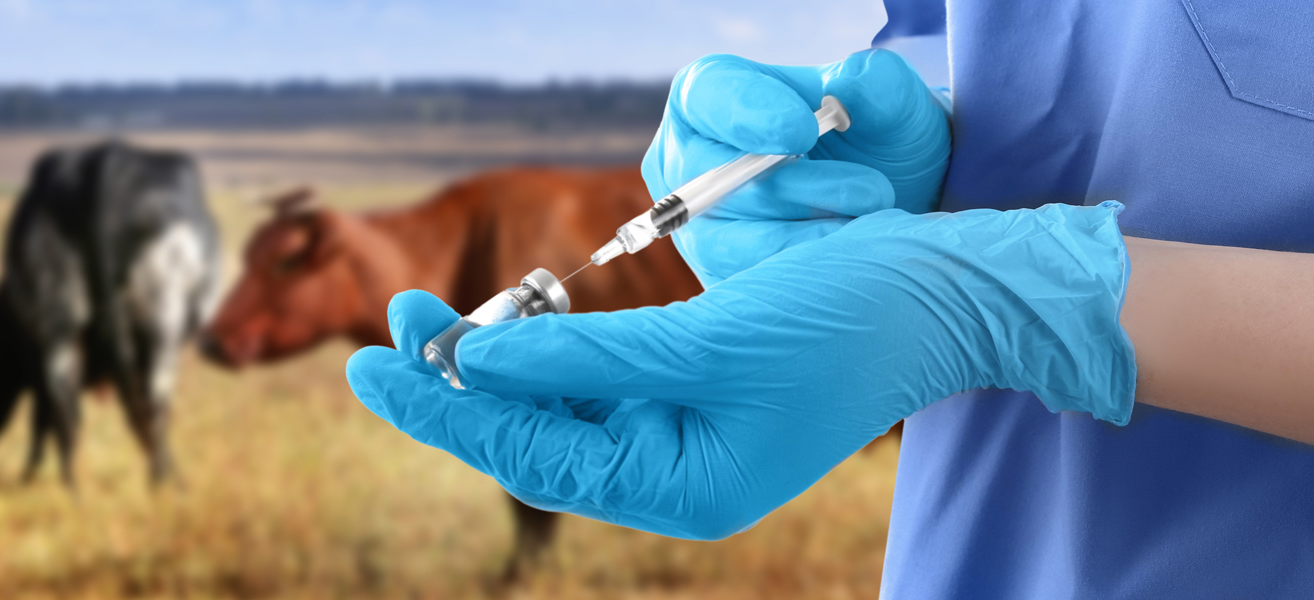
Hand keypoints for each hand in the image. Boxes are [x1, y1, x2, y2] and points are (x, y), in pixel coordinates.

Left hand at [347, 203, 1135, 539]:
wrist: (944, 293)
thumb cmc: (844, 323)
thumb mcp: (704, 341)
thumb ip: (583, 357)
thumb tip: (474, 359)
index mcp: (684, 491)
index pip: (535, 457)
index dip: (448, 411)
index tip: (375, 365)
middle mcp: (677, 474)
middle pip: (540, 437)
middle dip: (465, 383)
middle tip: (398, 322)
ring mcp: (686, 434)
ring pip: (566, 407)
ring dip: (507, 360)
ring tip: (441, 313)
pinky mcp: (696, 390)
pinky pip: (605, 379)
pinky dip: (559, 349)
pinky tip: (520, 318)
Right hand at [643, 49, 949, 285]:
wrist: (888, 200)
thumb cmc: (876, 136)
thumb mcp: (891, 100)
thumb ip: (878, 83)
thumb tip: (850, 86)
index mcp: (712, 95)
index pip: (709, 98)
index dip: (749, 115)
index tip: (804, 131)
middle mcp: (689, 163)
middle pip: (713, 179)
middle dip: (795, 189)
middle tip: (871, 189)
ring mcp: (697, 225)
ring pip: (732, 240)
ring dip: (809, 234)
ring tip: (872, 220)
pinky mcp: (718, 276)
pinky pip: (751, 284)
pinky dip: (807, 272)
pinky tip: (852, 257)